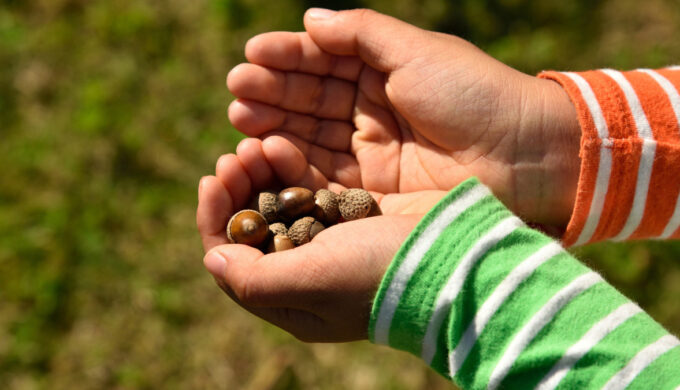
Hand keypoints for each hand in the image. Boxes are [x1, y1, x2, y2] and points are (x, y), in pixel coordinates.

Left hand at [196, 135, 445, 340]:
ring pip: (278, 206)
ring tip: (259, 143)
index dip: (216, 218)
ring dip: (263, 173)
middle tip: (237, 153)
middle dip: (239, 188)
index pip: (232, 261)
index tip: (213, 177)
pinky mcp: (351, 219)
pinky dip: (293, 169)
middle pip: (253, 229)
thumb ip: (253, 278)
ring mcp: (330, 245)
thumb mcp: (310, 282)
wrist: (451, 256)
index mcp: (290, 299)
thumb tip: (211, 257)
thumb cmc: (379, 274)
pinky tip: (285, 145)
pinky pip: (309, 191)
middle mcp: (305, 274)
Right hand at [226, 8, 580, 228]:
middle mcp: (373, 110)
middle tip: (237, 90)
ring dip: (275, 127)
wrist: (524, 157)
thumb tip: (310, 19)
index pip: (325, 61)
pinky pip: (325, 174)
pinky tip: (267, 150)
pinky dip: (295, 163)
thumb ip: (360, 34)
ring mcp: (372, 152)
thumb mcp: (416, 51)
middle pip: (312, 100)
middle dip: (273, 93)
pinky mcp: (372, 190)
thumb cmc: (474, 94)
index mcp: (385, 71)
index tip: (252, 54)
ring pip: (313, 136)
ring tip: (241, 117)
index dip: (287, 58)